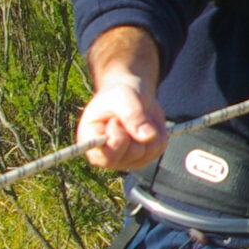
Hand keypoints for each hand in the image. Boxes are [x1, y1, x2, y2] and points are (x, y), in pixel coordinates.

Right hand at [78, 26, 167, 171]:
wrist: (132, 90)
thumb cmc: (121, 90)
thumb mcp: (126, 96)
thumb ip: (133, 115)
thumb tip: (147, 137)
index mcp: (89, 138)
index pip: (100, 155)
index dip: (114, 144)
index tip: (121, 127)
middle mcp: (104, 152)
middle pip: (126, 158)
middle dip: (135, 135)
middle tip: (131, 116)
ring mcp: (124, 156)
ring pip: (145, 156)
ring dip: (149, 134)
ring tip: (141, 116)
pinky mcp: (141, 155)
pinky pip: (157, 151)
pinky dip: (159, 135)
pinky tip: (150, 124)